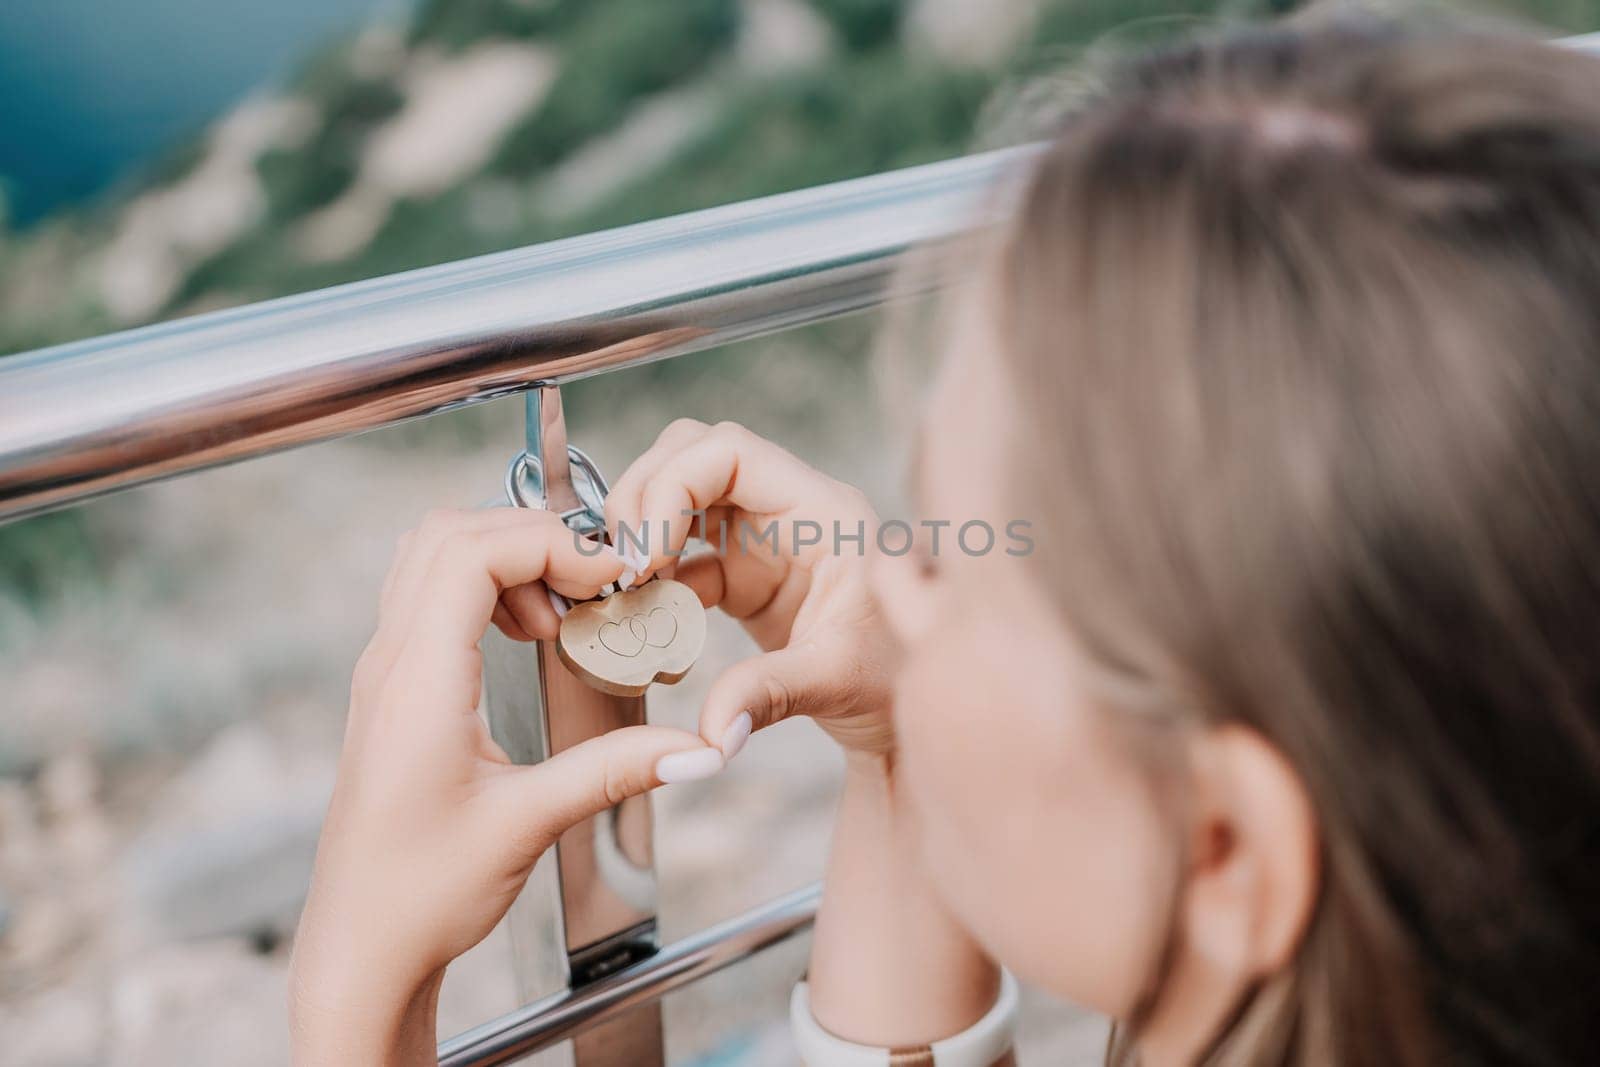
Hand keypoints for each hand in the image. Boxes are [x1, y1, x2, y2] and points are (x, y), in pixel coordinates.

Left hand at [288, 508, 720, 1064]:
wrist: (360, 949)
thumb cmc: (420, 895)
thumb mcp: (529, 825)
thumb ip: (615, 772)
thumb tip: (699, 748)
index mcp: (418, 683)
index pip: (472, 553)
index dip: (548, 545)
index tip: (607, 577)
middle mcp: (389, 664)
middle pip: (448, 534)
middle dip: (532, 538)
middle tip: (594, 583)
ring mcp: (382, 674)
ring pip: (431, 558)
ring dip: (504, 559)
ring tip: (561, 612)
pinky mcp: (391, 691)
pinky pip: (426, 598)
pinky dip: (483, 589)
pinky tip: (527, 637)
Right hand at [606, 420, 893, 755]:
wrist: (900, 718)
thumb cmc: (893, 683)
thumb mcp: (839, 683)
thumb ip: (771, 696)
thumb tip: (712, 731)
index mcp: (823, 513)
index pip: (731, 451)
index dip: (672, 486)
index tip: (645, 555)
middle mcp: (790, 511)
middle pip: (693, 455)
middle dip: (644, 500)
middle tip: (623, 570)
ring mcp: (763, 540)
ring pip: (681, 495)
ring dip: (641, 534)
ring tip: (624, 592)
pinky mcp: (743, 576)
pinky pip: (680, 554)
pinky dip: (651, 579)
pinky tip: (642, 620)